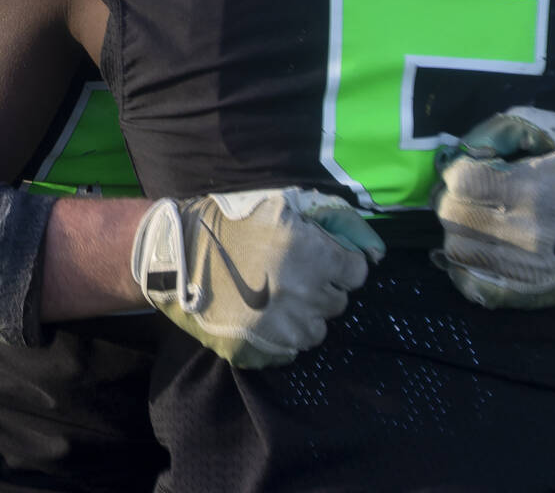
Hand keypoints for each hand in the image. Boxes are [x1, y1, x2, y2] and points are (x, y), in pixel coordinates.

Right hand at [131, 187, 384, 366]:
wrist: (178, 251)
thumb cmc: (235, 219)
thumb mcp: (286, 202)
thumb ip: (336, 220)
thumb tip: (376, 252)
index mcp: (313, 256)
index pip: (356, 273)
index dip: (338, 261)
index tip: (318, 256)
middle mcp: (302, 296)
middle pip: (336, 303)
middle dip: (320, 286)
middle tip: (291, 271)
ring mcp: (278, 329)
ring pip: (315, 332)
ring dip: (303, 314)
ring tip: (274, 294)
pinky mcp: (255, 352)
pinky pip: (286, 351)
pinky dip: (278, 336)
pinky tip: (258, 313)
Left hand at [432, 106, 554, 309]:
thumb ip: (508, 127)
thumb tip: (467, 146)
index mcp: (534, 190)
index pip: (462, 181)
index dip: (460, 169)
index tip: (473, 168)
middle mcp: (524, 234)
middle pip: (451, 214)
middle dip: (453, 197)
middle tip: (471, 193)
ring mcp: (521, 270)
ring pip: (454, 248)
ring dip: (457, 228)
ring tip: (476, 218)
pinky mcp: (521, 293)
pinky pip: (469, 282)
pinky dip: (464, 264)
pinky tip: (478, 247)